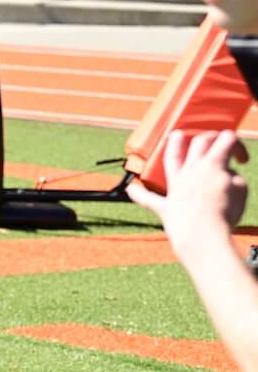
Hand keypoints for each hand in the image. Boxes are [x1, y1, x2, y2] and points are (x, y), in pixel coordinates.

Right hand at [130, 129, 250, 263]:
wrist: (202, 236)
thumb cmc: (182, 227)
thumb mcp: (162, 210)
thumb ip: (145, 197)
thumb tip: (130, 190)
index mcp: (177, 177)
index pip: (173, 151)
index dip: (175, 140)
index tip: (178, 135)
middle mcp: (194, 170)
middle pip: (202, 140)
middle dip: (212, 137)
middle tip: (220, 145)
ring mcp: (214, 172)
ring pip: (226, 141)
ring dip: (236, 147)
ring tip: (242, 157)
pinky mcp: (233, 180)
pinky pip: (240, 178)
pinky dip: (239, 188)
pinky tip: (237, 200)